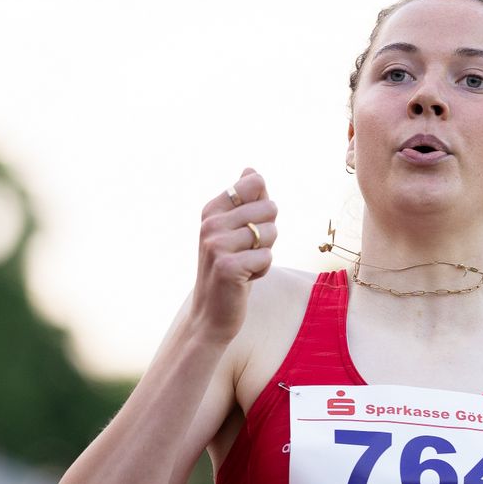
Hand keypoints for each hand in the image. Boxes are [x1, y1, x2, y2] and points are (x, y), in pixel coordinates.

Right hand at [192, 169, 277, 342]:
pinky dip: (262, 271)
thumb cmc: (229, 269)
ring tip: (245, 265)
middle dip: (268, 233)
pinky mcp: (228, 267)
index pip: (255, 182)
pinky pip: (267, 257)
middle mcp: (211, 223)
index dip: (263, 207)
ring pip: (271, 233)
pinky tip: (244, 279)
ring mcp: (217, 245)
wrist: (211, 314)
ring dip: (265, 253)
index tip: (246, 227)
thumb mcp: (233, 231)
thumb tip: (251, 170)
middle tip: (247, 252)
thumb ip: (245, 201)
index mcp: (212, 209)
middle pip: (270, 207)